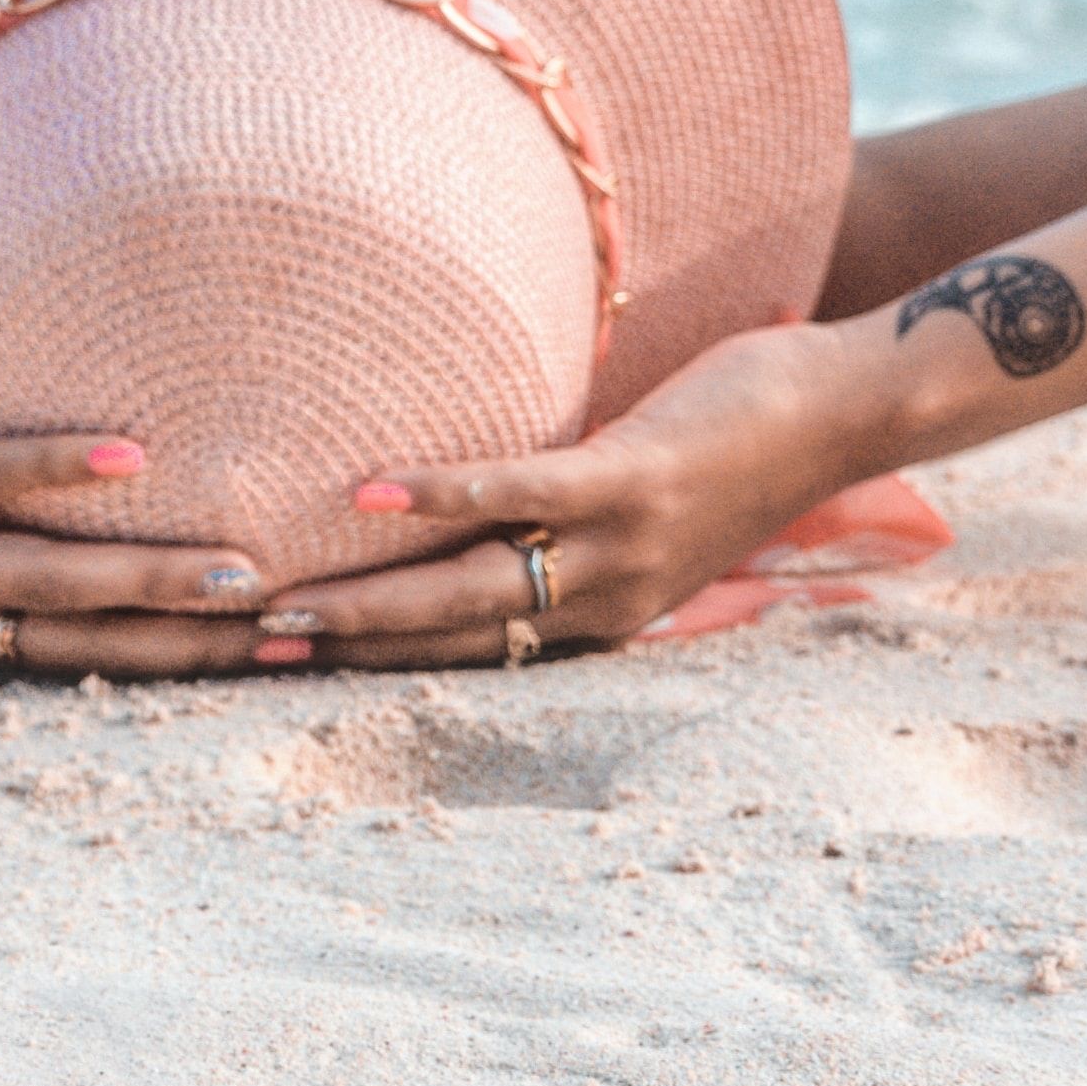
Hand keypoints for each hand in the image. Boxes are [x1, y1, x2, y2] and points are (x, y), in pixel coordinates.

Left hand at [0, 370, 279, 676]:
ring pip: (47, 581)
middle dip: (192, 643)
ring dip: (150, 582)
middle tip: (298, 633)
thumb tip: (89, 494)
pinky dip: (57, 469)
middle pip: (85, 642)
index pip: (85, 661)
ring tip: (243, 573)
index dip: (182, 663)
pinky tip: (131, 457)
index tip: (284, 654)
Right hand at [272, 321, 881, 667]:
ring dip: (369, 598)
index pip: (464, 658)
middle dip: (343, 651)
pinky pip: (522, 493)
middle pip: (448, 641)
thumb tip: (468, 503)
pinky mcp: (632, 479)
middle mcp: (601, 602)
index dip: (370, 669)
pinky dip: (442, 495)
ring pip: (471, 588)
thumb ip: (558, 520)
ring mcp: (617, 546)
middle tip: (236, 659)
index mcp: (597, 616)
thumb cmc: (735, 446)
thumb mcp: (640, 511)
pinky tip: (370, 493)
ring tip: (278, 599)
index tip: (274, 672)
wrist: (849, 413)